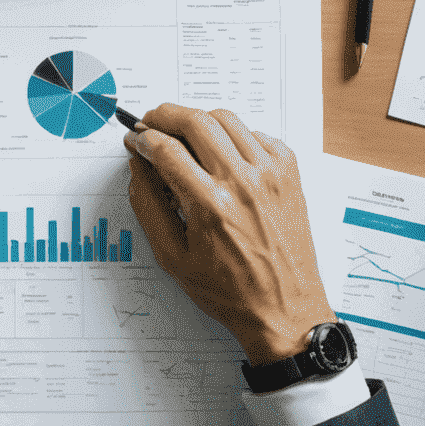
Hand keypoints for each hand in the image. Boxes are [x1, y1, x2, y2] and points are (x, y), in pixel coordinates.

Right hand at [124, 104, 334, 365]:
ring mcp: (270, 173)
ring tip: (184, 134)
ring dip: (198, 119)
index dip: (142, 138)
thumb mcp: (173, 257)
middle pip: (195, 121)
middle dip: (165, 115)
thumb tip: (138, 166)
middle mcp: (242, 182)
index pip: (166, 149)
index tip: (135, 140)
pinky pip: (256, 133)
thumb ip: (148, 206)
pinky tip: (223, 153)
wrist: (285, 310)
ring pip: (226, 119)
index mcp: (210, 205)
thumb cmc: (230, 291)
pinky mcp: (288, 172)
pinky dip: (233, 135)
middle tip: (151, 122)